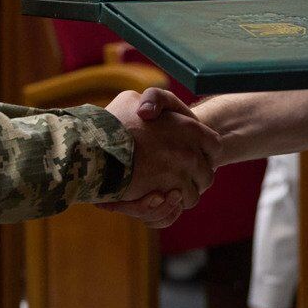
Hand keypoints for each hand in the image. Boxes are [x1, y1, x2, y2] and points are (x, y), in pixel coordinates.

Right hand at [98, 87, 218, 227]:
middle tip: (176, 175)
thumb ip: (153, 100)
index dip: (204, 151)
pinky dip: (167, 208)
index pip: (215, 146)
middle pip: (207, 175)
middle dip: (195, 177)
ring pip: (192, 195)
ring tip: (163, 189)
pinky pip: (175, 209)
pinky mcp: (164, 196)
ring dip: (180, 194)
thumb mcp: (134, 99)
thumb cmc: (111, 122)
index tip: (191, 154)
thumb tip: (154, 112)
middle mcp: (189, 153)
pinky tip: (155, 196)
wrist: (92, 147)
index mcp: (188, 128)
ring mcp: (178, 176)